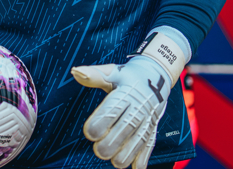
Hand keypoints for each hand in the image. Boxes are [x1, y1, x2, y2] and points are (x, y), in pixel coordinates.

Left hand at [72, 29, 188, 168]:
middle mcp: (138, 107)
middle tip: (99, 151)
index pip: (113, 109)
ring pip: (140, 138)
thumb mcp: (112, 72)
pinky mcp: (153, 126)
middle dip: (113, 142)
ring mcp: (148, 118)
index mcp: (125, 93)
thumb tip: (76, 72)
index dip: (101, 121)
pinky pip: (150, 143)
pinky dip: (145, 157)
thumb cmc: (128, 75)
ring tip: (116, 162)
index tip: (89, 133)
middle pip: (127, 127)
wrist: (157, 73)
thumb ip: (94, 75)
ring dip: (129, 153)